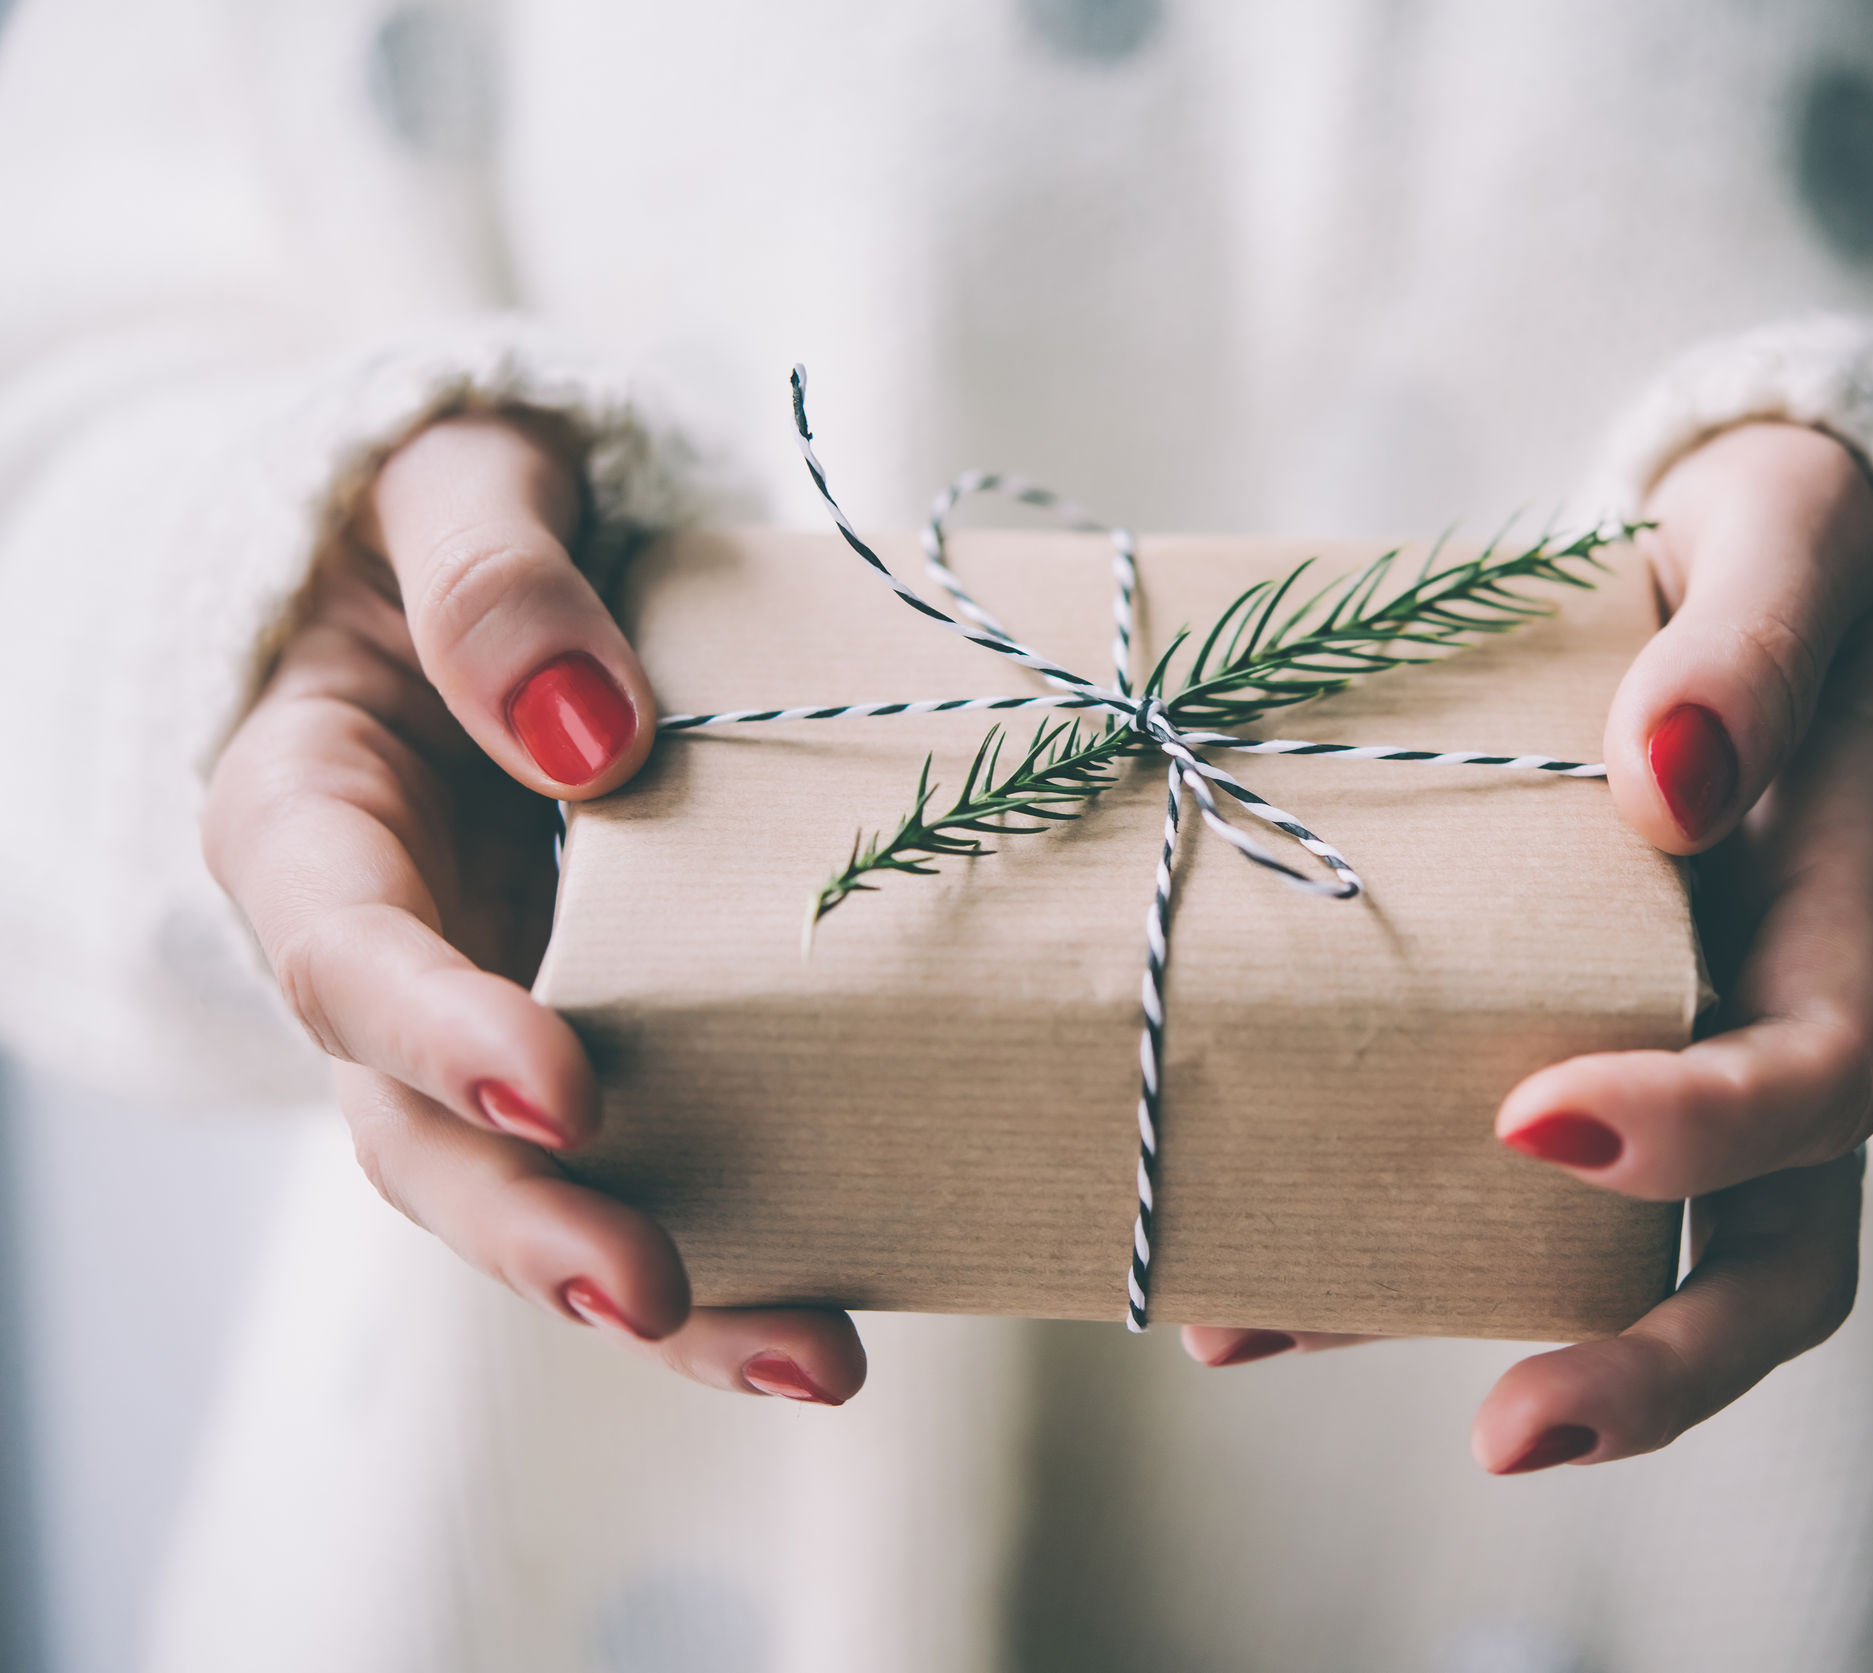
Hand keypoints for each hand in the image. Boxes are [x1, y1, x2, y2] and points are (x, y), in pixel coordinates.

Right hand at [203, 414, 865, 1405]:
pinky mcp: (618, 1049)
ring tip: (809, 1357)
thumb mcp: (463, 479)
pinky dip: (748, 1242)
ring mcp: (498, 1022)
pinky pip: (664, 1162)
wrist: (517, 570)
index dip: (433, 1031)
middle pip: (422, 1135)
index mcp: (313, 822)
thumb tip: (585, 729)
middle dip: (533, 1226)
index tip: (556, 1085)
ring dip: (671, 1293)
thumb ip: (494, 576)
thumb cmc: (472, 517)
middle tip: (651, 1289)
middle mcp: (392, 963)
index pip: (341, 953)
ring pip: (543, 1196)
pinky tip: (850, 1303)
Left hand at [1183, 423, 1872, 1471]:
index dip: (1707, 1127)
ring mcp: (1674, 1050)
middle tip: (1509, 1435)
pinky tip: (1231, 1254)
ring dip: (1449, 1318)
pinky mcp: (1569, 1038)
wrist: (1777, 578)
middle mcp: (1770, 1020)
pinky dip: (1375, 1232)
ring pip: (1612, 1255)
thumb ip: (1754, 642)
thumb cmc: (1800, 548)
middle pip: (1770, 1259)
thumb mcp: (1795, 536)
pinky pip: (1491, 1175)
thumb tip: (1671, 777)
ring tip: (1248, 1336)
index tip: (1538, 1115)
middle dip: (1653, 1366)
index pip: (1824, 1077)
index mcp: (1848, 916)